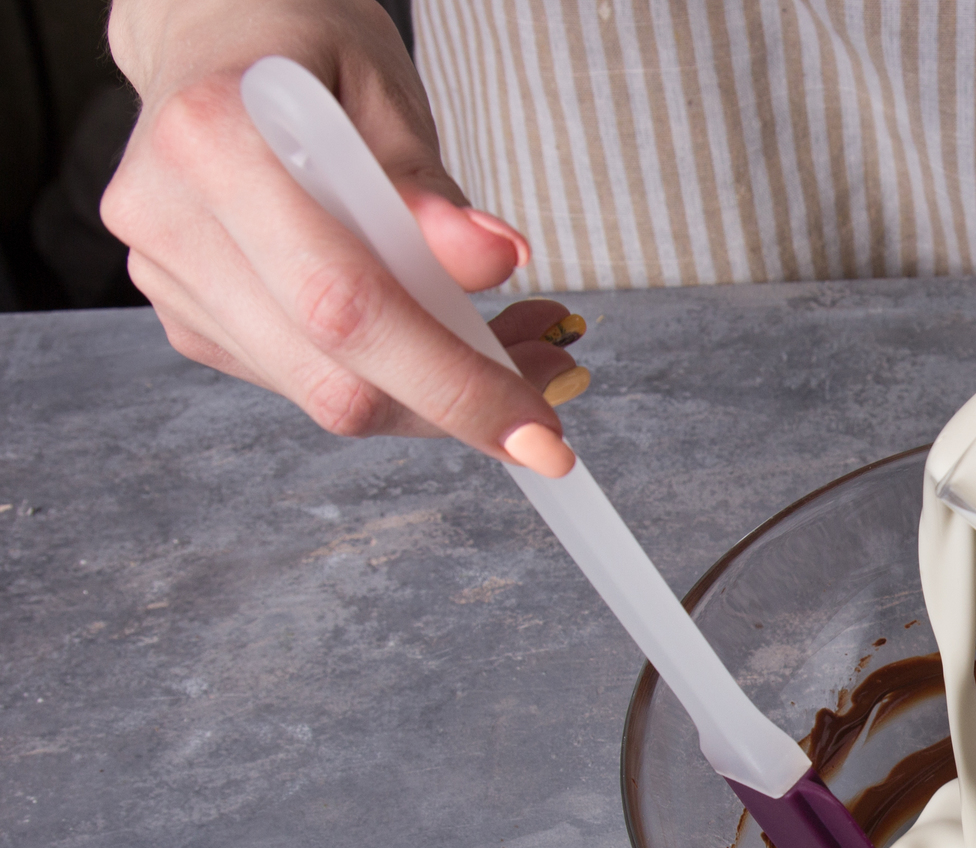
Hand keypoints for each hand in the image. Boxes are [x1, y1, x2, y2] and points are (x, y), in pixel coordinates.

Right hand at [103, 0, 584, 474]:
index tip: (537, 426)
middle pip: (333, 377)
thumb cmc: (304, 51)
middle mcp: (172, 224)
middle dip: (457, 402)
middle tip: (551, 378)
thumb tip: (497, 263)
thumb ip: (428, 191)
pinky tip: (443, 330)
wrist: (215, 40)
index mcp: (214, 143)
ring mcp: (171, 282)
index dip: (450, 381)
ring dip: (438, 391)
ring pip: (326, 395)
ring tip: (516, 337)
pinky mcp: (192, 321)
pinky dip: (395, 376)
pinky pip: (310, 380)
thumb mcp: (383, 94)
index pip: (347, 304)